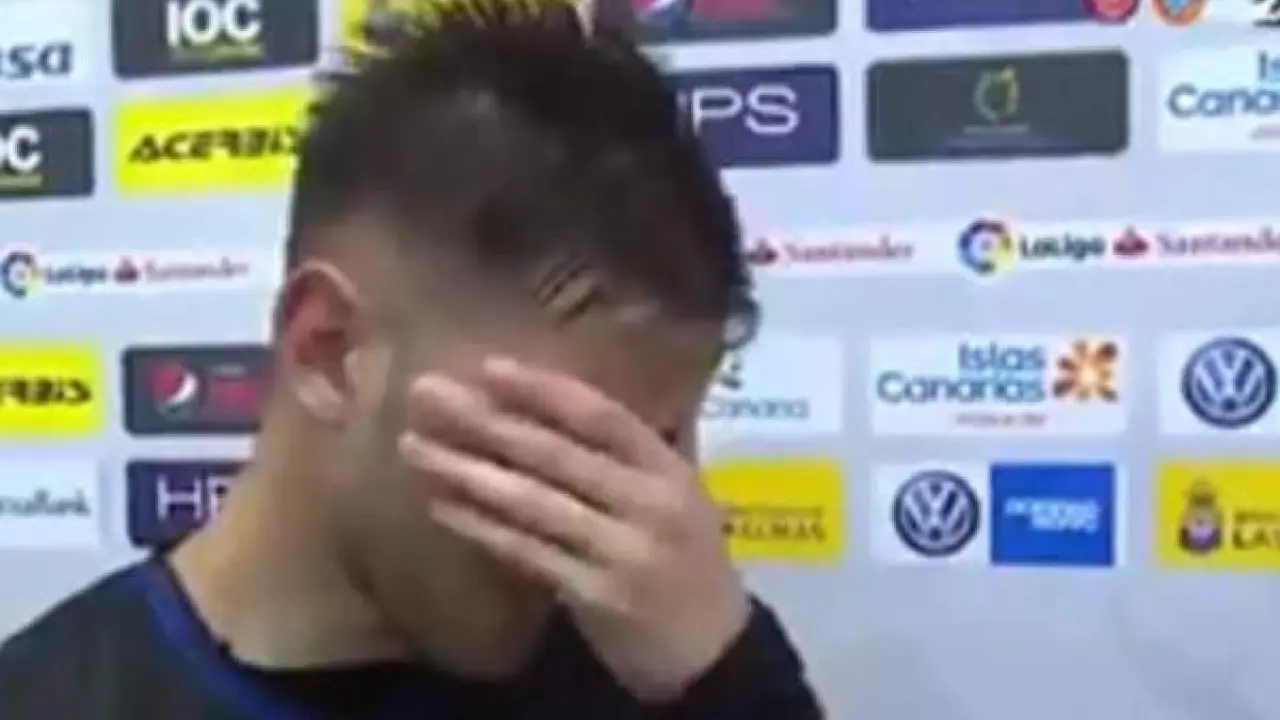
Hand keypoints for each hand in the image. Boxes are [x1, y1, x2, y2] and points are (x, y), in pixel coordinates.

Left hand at [397, 357, 750, 700]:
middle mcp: (648, 503)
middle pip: (555, 453)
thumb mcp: (679, 495)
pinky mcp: (594, 596)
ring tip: (415, 446)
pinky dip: (479, 527)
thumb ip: (630, 452)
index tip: (487, 366)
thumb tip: (555, 398)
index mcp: (669, 469)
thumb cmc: (688, 560)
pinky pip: (525, 552)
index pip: (603, 416)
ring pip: (532, 502)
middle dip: (484, 420)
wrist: (712, 650)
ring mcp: (620, 552)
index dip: (543, 388)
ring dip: (467, 471)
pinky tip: (440, 505)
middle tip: (425, 392)